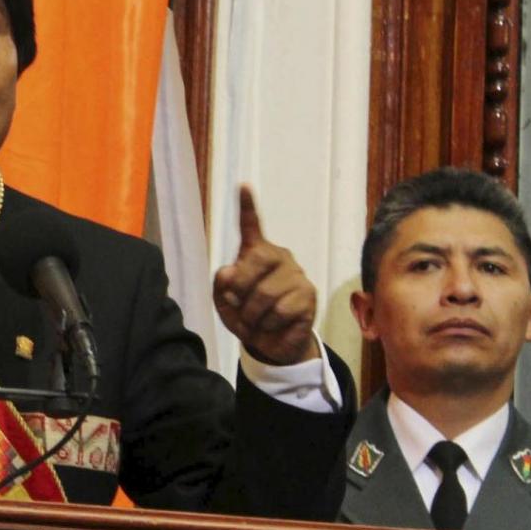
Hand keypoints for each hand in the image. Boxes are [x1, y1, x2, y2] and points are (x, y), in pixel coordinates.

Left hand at [213, 185, 319, 364]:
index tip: (243, 186)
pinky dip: (268, 324)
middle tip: (238, 303)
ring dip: (252, 315)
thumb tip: (228, 271)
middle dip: (240, 287)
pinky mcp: (309, 295)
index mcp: (256, 253)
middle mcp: (278, 257)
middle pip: (256, 261)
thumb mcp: (224, 301)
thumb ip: (221, 285)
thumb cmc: (245, 315)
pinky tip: (272, 325)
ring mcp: (296, 274)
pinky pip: (280, 311)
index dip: (247, 207)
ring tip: (255, 320)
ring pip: (265, 294)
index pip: (252, 225)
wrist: (269, 344)